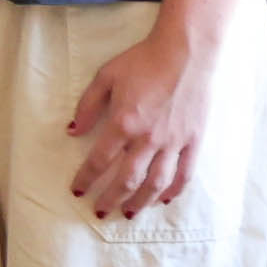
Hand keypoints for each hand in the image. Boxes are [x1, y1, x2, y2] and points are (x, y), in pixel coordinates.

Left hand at [66, 24, 211, 216]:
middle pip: (127, 180)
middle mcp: (148, 139)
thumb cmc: (143, 61)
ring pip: (156, 183)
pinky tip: (165, 199)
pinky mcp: (194, 140)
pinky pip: (185, 173)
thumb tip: (72, 131)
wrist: (185, 52)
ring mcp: (174, 142)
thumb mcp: (105, 76)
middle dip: (110, 199)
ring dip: (141, 202)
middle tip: (100, 211)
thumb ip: (87, 106)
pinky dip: (174, 190)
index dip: (85, 179)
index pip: (98, 161)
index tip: (77, 191)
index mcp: (123, 123)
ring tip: (129, 213)